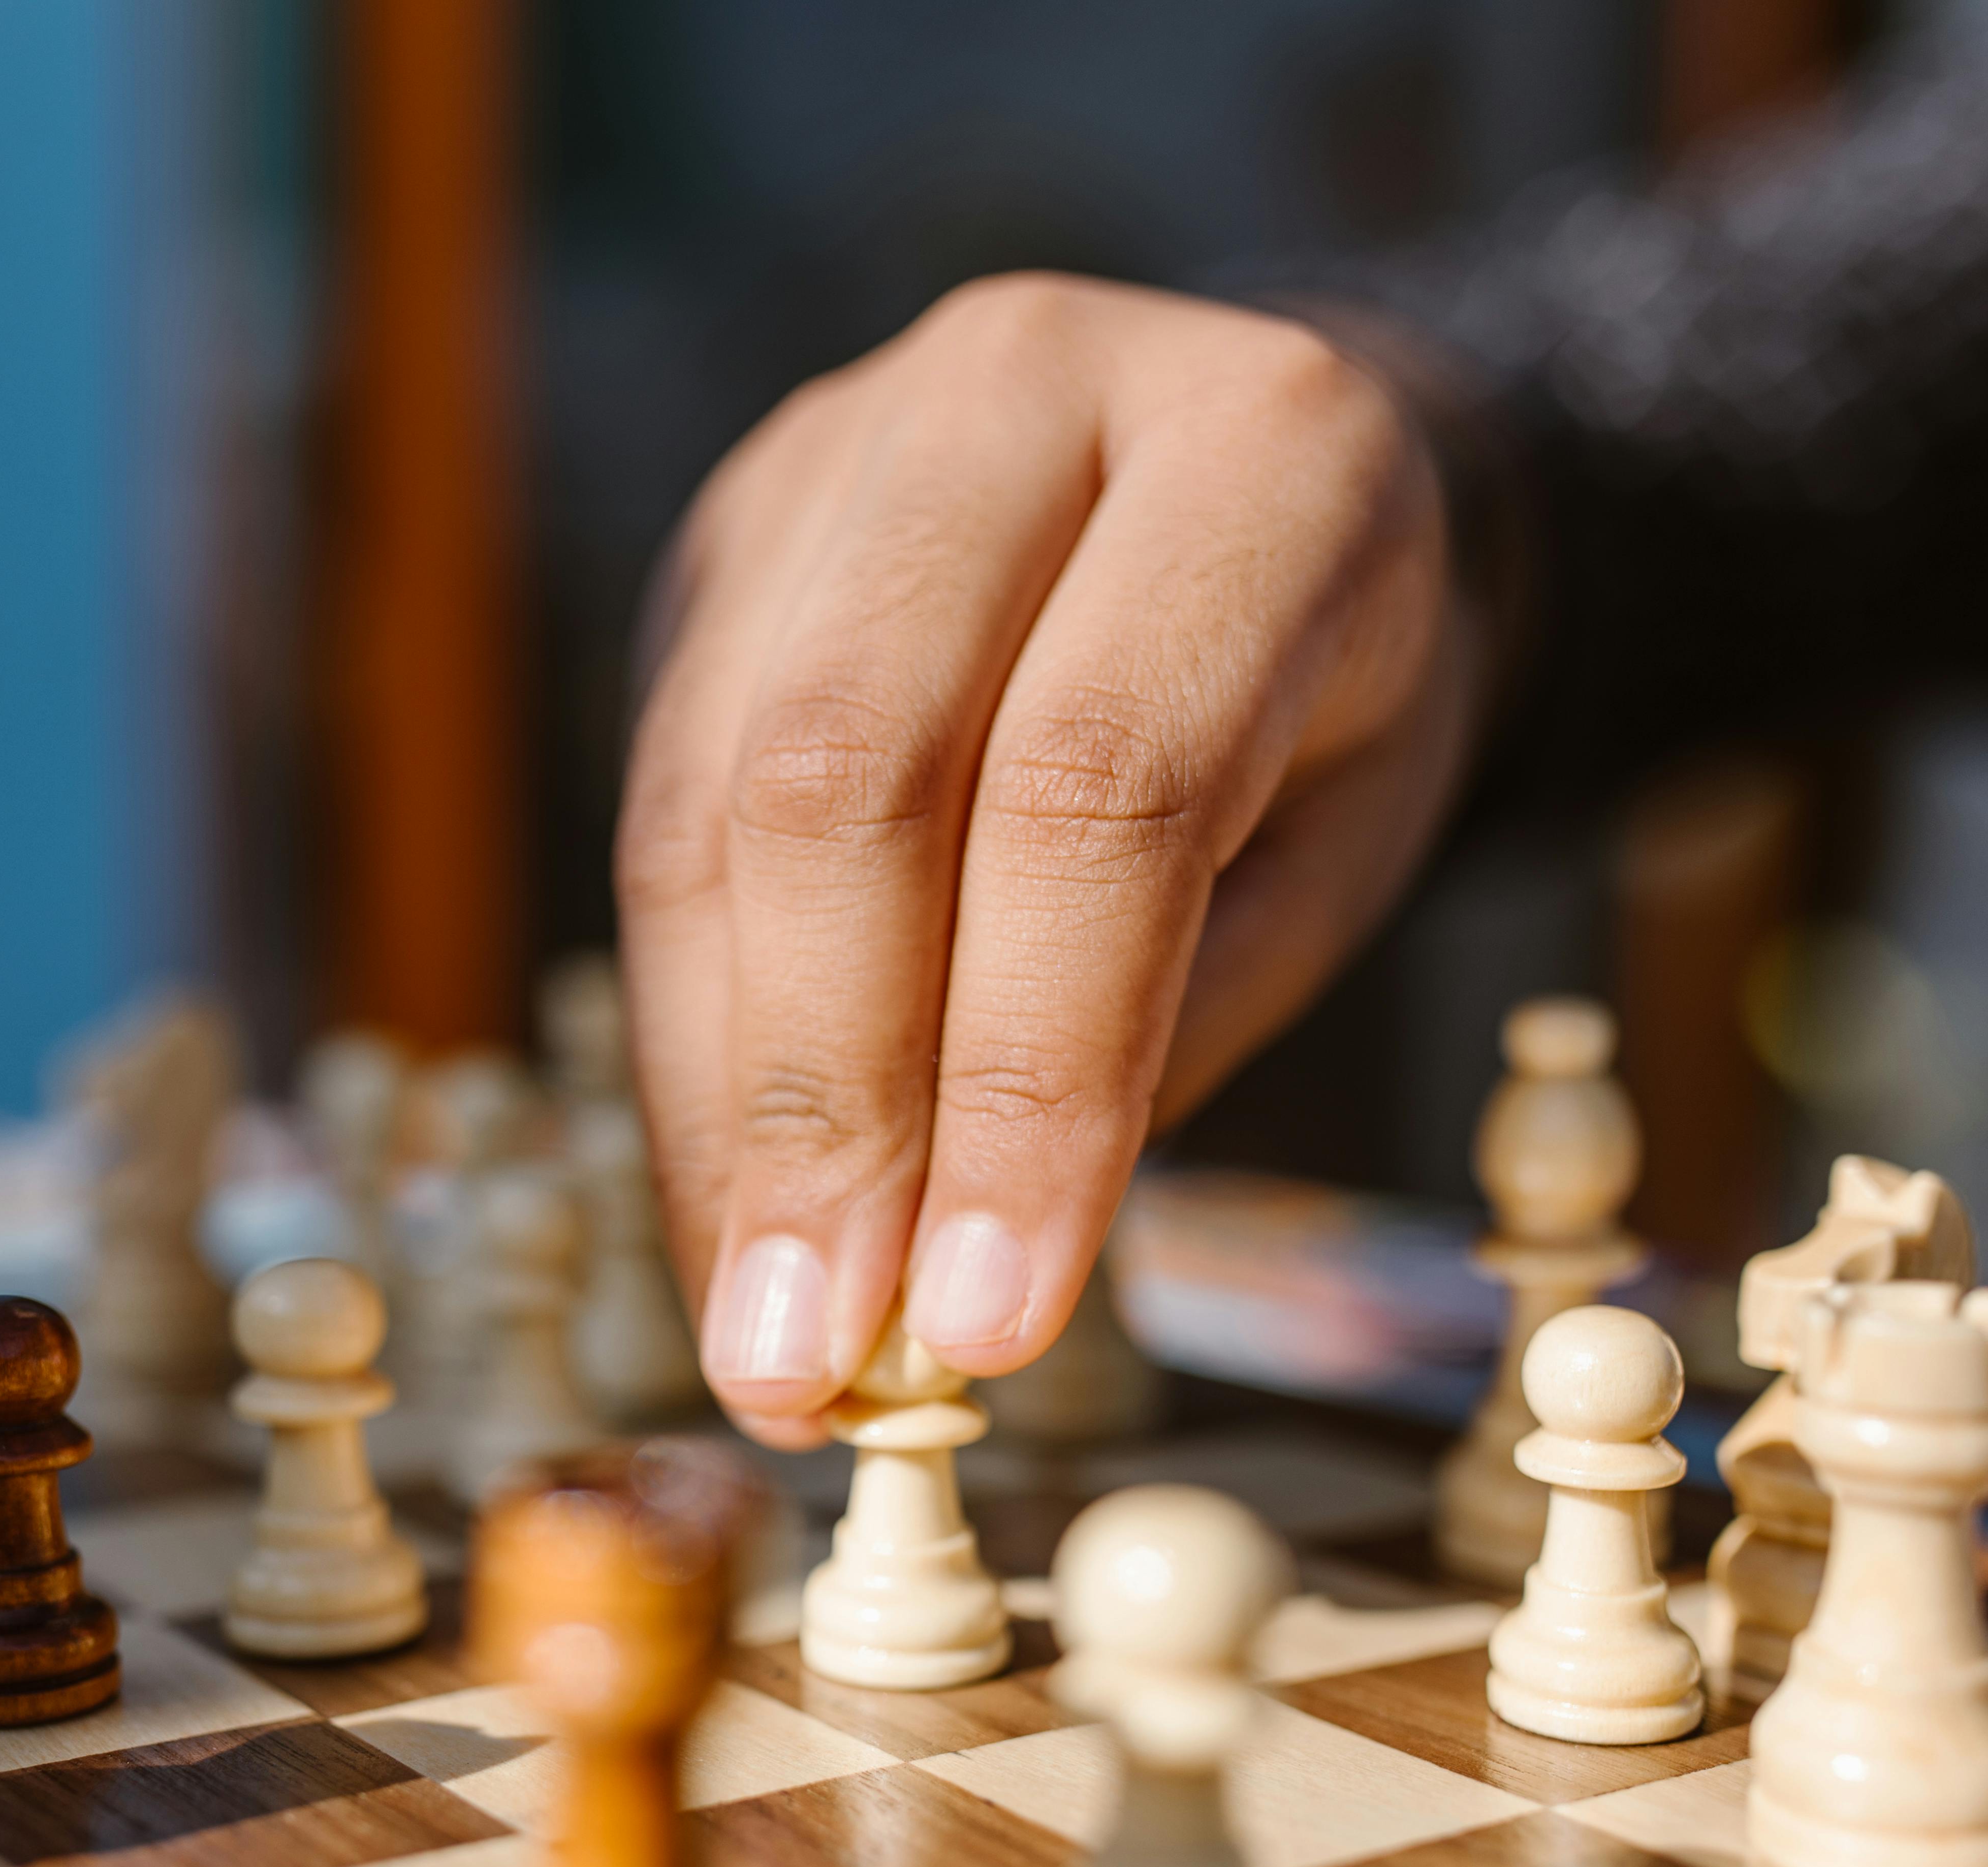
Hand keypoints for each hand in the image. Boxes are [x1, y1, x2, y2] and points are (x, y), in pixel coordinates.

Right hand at [617, 273, 1476, 1447]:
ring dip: (725, 1100)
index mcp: (1253, 444)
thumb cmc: (1328, 699)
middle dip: (824, 1103)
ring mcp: (838, 448)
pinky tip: (726, 1195)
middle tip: (813, 1356)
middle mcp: (1017, 389)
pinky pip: (656, 809)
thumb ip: (1156, 1027)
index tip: (988, 1323)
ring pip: (713, 800)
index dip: (1027, 1073)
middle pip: (849, 774)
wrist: (1256, 476)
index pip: (1094, 784)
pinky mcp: (723, 539)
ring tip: (759, 1320)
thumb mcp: (1331, 847)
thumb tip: (945, 1289)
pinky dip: (693, 1036)